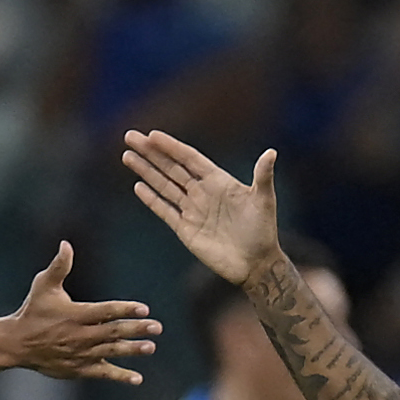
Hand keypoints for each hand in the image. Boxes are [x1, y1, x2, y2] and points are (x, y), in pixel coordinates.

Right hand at [7, 242, 159, 384]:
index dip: (125, 309)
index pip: (105, 311)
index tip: (144, 309)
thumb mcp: (43, 286)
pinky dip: (120, 376)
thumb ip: (59, 266)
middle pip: (113, 332)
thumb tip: (66, 244)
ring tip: (151, 347)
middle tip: (157, 327)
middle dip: (136, 329)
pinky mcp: (78, 369)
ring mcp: (80, 354)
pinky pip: (103, 373)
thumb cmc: (33, 311)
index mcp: (75, 314)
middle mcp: (80, 335)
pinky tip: (137, 378)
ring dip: (132, 350)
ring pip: (111, 351)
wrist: (17, 344)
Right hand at [120, 131, 279, 286]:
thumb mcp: (264, 201)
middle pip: (171, 167)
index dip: (171, 146)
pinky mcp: (186, 230)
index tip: (152, 135)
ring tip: (127, 156)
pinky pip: (164, 211)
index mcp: (218, 181)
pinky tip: (138, 186)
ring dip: (146, 171)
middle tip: (130, 136)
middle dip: (150, 153)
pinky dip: (151, 199)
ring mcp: (192, 210)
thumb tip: (271, 152)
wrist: (255, 264)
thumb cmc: (263, 231)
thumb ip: (263, 176)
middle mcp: (202, 192)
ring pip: (164, 185)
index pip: (189, 158)